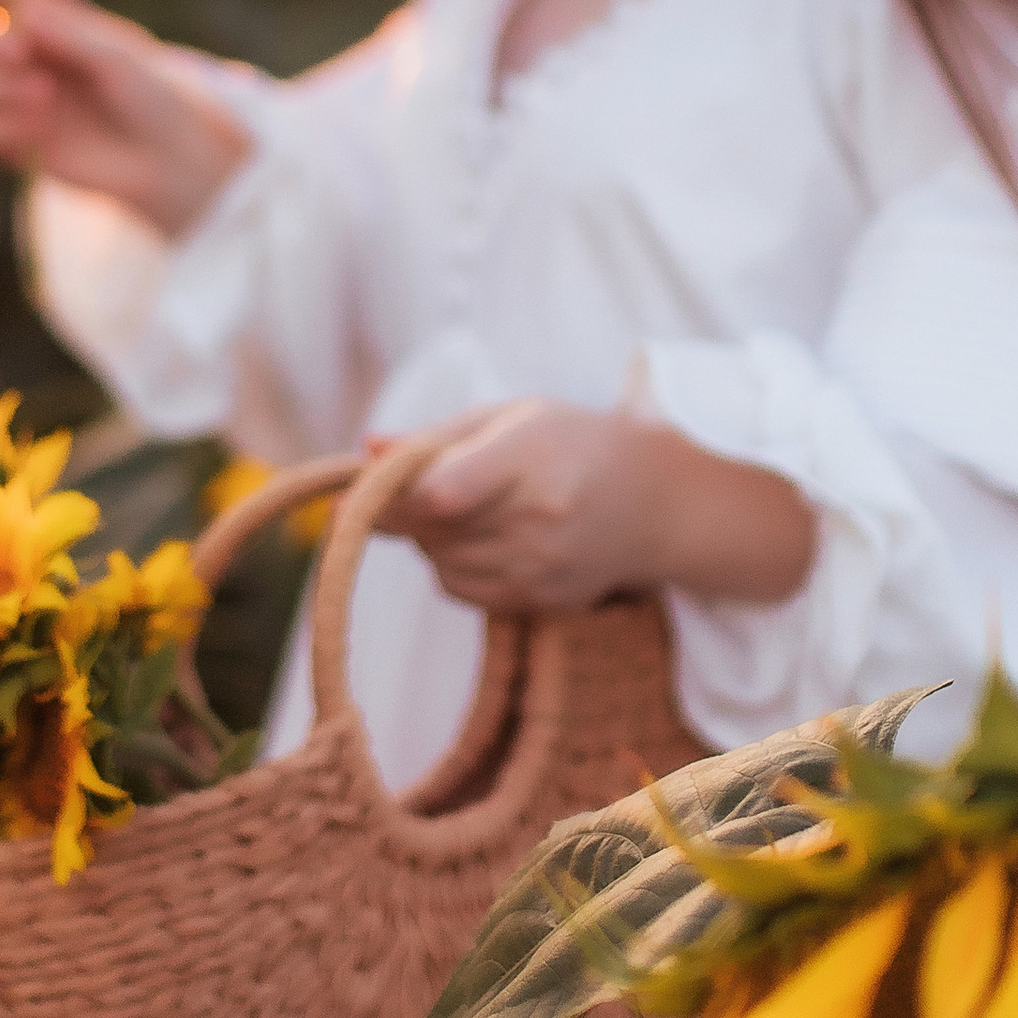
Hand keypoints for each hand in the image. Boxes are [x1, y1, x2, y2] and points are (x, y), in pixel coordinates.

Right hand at [0, 0, 253, 238]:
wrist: (165, 159)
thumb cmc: (149, 95)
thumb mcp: (117, 58)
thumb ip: (69, 35)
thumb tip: (20, 12)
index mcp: (55, 20)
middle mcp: (30, 56)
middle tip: (18, 52)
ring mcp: (19, 99)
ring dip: (1, 87)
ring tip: (44, 94)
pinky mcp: (17, 142)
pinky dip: (6, 129)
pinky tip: (41, 133)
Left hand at [380, 401, 816, 614]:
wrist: (654, 502)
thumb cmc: (570, 443)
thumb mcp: (511, 416)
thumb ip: (435, 437)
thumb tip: (364, 451)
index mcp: (530, 458)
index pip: (442, 494)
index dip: (391, 494)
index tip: (364, 484)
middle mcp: (537, 520)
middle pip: (430, 530)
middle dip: (399, 510)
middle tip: (404, 485)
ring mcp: (540, 567)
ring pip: (437, 562)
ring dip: (428, 537)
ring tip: (465, 505)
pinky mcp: (538, 601)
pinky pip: (459, 588)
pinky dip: (451, 563)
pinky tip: (482, 535)